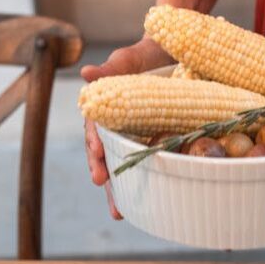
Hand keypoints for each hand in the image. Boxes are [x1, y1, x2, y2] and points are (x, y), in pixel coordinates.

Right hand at [81, 36, 173, 218]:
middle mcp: (121, 124)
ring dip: (125, 187)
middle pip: (109, 155)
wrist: (176, 51)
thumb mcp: (131, 59)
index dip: (96, 152)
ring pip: (129, 160)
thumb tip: (88, 74)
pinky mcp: (159, 135)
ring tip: (123, 212)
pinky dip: (152, 174)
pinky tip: (155, 194)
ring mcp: (141, 132)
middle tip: (115, 205)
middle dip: (110, 181)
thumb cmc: (148, 54)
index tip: (99, 170)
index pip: (97, 133)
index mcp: (108, 108)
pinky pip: (153, 156)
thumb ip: (112, 68)